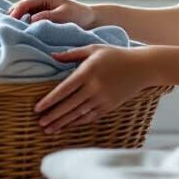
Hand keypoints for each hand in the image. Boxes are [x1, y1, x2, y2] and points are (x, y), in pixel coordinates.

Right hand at [7, 0, 95, 28]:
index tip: (8, 25)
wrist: (89, 19)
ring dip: (16, 24)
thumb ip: (47, 17)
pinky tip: (19, 35)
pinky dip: (22, 27)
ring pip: (20, 16)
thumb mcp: (63, 15)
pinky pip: (26, 22)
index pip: (23, 4)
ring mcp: (37, 10)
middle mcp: (37, 2)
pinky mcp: (39, 18)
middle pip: (18, 9)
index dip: (14, 14)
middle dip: (11, 19)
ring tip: (9, 34)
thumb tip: (31, 20)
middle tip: (4, 31)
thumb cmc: (78, 15)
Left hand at [33, 43, 154, 134]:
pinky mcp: (109, 106)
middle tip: (39, 123)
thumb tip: (52, 56)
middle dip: (53, 115)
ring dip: (62, 122)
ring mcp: (102, 99)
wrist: (141, 67)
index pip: (64, 89)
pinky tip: (67, 126)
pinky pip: (90, 117)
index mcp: (88, 72)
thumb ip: (72, 54)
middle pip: (69, 105)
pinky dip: (77, 122)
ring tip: (49, 129)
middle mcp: (94, 87)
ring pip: (78, 114)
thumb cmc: (115, 55)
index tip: (37, 108)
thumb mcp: (93, 49)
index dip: (50, 100)